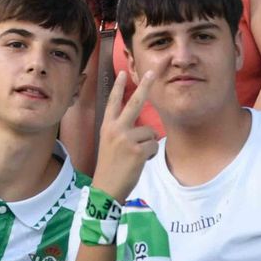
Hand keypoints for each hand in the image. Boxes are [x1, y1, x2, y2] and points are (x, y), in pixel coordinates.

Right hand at [90, 70, 158, 201]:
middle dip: (145, 85)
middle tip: (153, 72)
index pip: (113, 102)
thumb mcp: (109, 144)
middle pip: (135, 102)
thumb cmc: (110, 167)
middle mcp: (116, 129)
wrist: (106, 188)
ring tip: (135, 157)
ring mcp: (126, 139)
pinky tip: (139, 162)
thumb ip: (122, 131)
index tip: (122, 72)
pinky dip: (150, 155)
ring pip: (150, 132)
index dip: (118, 87)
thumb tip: (142, 126)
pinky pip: (154, 146)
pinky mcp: (137, 150)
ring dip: (148, 145)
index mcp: (107, 127)